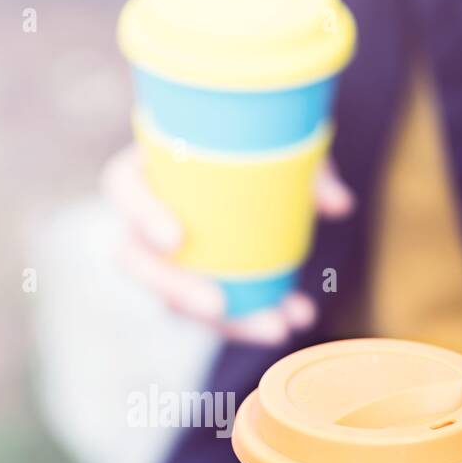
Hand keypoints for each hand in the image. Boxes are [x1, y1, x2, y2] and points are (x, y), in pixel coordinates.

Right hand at [101, 142, 354, 344]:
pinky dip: (253, 320)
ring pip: (174, 300)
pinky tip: (294, 318)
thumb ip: (307, 162)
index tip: (177, 238)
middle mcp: (145, 213)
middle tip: (218, 303)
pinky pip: (212, 311)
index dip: (142, 213)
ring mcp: (165, 256)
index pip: (123, 186)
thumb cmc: (260, 135)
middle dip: (175, 290)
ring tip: (278, 327)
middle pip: (137, 260)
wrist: (260, 153)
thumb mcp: (286, 135)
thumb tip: (338, 205)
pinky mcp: (194, 281)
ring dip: (227, 321)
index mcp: (150, 161)